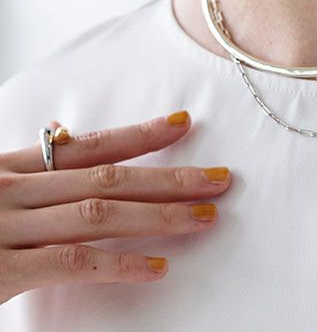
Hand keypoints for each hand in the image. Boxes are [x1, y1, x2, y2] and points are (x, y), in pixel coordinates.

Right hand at [0, 111, 232, 304]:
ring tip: (204, 216)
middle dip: (169, 178)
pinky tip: (158, 266)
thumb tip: (64, 132)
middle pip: (107, 178)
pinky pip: (72, 262)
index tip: (183, 124)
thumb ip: (30, 168)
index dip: (140, 136)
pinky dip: (119, 263)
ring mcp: (9, 228)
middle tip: (218, 178)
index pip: (89, 146)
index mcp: (13, 168)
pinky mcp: (4, 270)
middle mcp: (16, 190)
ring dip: (159, 215)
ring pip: (99, 215)